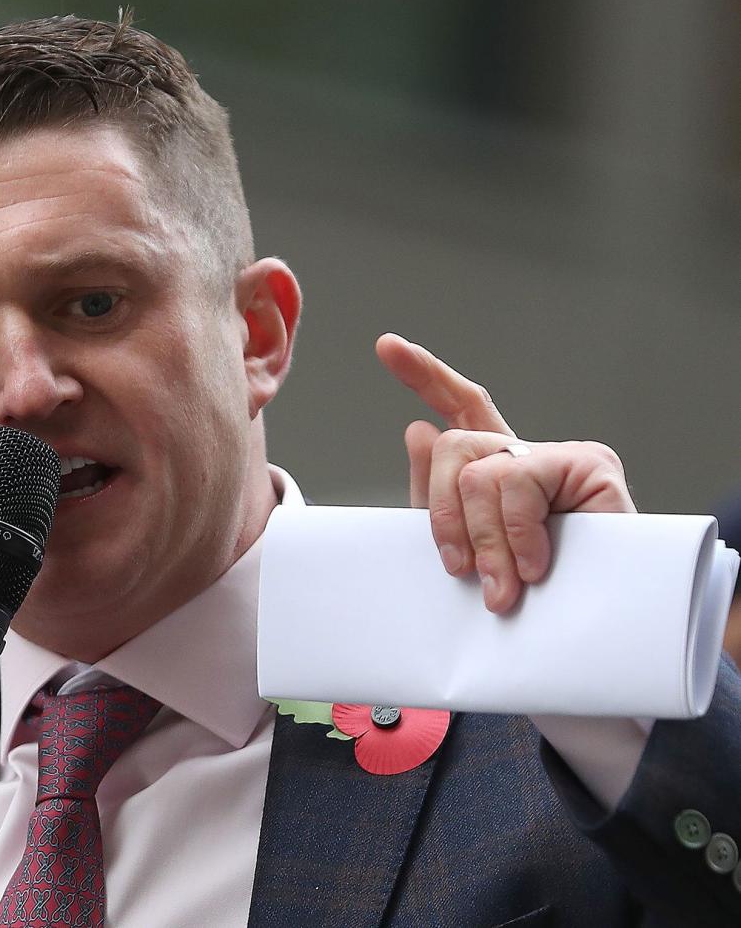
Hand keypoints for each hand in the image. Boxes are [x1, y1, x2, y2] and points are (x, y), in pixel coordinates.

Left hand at [375, 333, 636, 613]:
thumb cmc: (529, 598)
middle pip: (453, 447)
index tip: (386, 346)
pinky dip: (516, 533)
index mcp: (495, 470)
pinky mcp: (592, 466)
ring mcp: (561, 455)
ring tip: (501, 586)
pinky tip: (534, 566)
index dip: (424, 375)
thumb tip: (418, 430)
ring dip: (483, 539)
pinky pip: (519, 483)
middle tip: (461, 572)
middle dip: (443, 517)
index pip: (459, 408)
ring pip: (480, 472)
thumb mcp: (468, 549)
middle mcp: (526, 455)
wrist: (589, 632)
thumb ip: (438, 496)